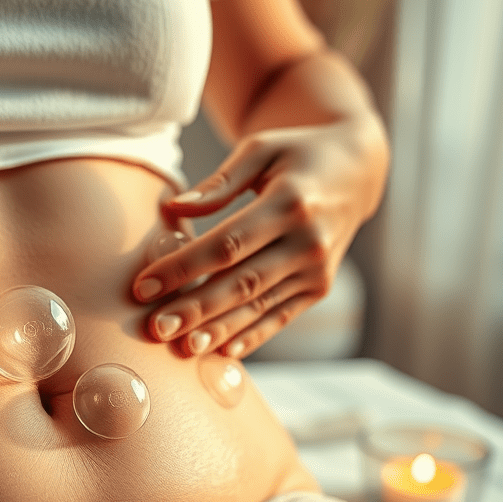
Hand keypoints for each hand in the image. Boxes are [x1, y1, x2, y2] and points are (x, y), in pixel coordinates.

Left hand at [133, 120, 385, 357]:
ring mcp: (317, 269)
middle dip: (195, 309)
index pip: (226, 243)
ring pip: (259, 306)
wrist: (358, 170)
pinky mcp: (319, 287)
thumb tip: (173, 208)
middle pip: (240, 283)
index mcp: (290, 202)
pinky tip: (222, 352)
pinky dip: (252, 336)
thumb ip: (218, 182)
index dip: (183, 267)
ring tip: (182, 347)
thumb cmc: (297, 154)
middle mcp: (307, 241)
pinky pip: (280, 317)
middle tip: (155, 328)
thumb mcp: (261, 149)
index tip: (144, 284)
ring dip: (218, 330)